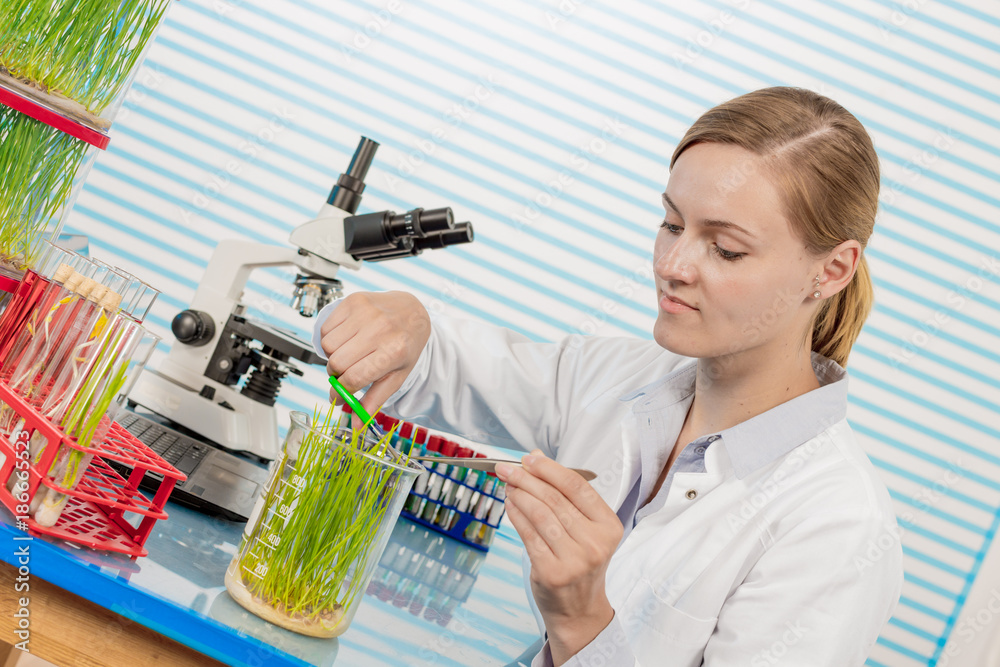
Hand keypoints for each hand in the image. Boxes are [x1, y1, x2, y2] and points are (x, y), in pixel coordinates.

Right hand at [320, 291, 429, 415]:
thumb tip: (355, 425)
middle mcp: (380, 329)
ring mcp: (366, 312)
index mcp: (394, 352)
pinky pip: (326, 327)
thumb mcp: (396, 375)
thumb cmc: (404, 345)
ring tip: (348, 353)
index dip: (340, 392)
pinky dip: (330, 337)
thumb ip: (374, 400)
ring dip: (333, 355)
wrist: (412, 311)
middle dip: (336, 373)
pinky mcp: (353, 300)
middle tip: (345, 373)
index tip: (336, 397)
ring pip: (328, 345)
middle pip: (337, 362)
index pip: (355, 378)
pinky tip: (346, 338)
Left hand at [495, 450, 622, 665]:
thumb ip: (563, 493)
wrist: (579, 610)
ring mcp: (574, 560)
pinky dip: (515, 516)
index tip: (529, 459)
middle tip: (507, 468)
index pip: (577, 487)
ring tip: (507, 484)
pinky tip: (508, 505)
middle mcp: (595, 543)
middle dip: (526, 478)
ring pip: (539, 514)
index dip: (550, 469)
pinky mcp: (552, 572)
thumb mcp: (584, 528)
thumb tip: (536, 456)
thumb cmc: (580, 563)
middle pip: (554, 499)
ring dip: (518, 494)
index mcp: (609, 526)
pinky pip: (528, 535)